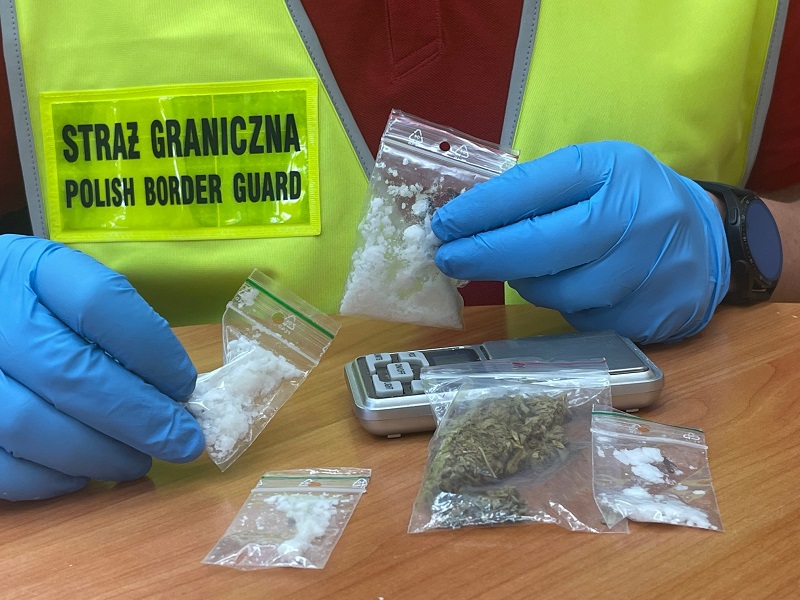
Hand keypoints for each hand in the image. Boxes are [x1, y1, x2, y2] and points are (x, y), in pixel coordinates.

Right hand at [0, 235, 203, 500]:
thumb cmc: (36, 302)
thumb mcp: (71, 287)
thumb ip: (117, 327)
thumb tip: (174, 394)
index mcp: (33, 269)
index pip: (100, 304)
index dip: (153, 351)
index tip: (186, 386)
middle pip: (72, 372)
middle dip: (140, 418)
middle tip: (183, 442)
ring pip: (30, 425)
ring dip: (98, 454)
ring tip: (137, 462)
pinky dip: (46, 478)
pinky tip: (81, 474)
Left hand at [431, 141, 729, 343]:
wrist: (707, 239)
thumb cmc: (632, 199)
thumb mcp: (594, 172)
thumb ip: (538, 190)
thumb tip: (467, 217)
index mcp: (613, 170)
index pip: (535, 187)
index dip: (482, 209)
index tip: (445, 223)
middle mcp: (635, 218)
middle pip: (542, 245)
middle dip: (485, 254)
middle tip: (447, 257)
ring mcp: (645, 271)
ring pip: (556, 290)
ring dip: (523, 281)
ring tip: (517, 266)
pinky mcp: (647, 315)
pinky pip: (579, 316)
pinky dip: (559, 302)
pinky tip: (562, 285)